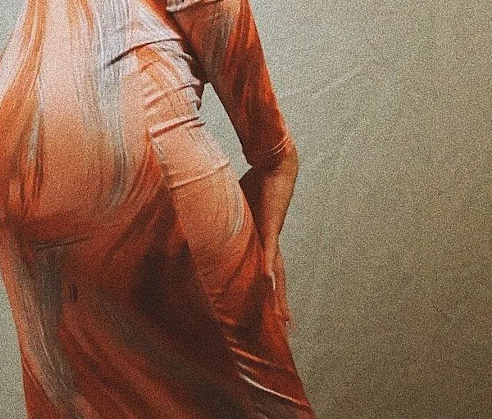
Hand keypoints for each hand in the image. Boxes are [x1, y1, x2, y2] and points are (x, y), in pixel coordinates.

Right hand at [239, 147, 297, 329]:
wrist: (274, 164)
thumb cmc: (258, 181)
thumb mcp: (238, 205)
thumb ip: (226, 216)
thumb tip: (205, 218)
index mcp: (262, 239)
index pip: (269, 269)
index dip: (271, 290)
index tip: (275, 312)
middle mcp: (269, 241)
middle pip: (277, 278)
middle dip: (279, 302)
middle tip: (285, 327)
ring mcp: (271, 235)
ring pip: (276, 272)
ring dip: (277, 294)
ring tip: (280, 318)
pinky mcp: (270, 226)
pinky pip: (269, 250)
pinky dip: (268, 267)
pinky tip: (267, 283)